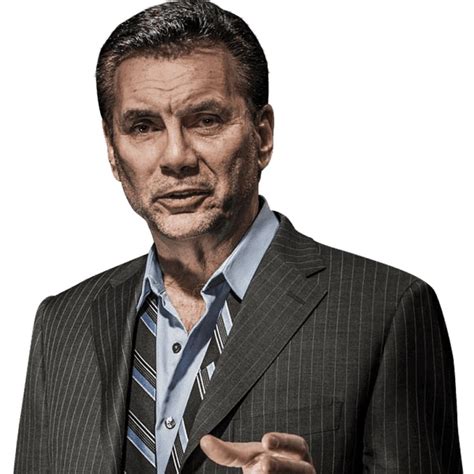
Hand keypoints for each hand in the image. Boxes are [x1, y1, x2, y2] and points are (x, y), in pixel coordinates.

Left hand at [200, 432, 315, 472]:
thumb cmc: (267, 466)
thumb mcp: (250, 456)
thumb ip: (229, 451)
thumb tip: (204, 441)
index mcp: (295, 451)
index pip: (295, 444)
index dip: (282, 442)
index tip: (266, 440)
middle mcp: (304, 468)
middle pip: (298, 468)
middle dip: (281, 466)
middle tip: (264, 465)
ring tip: (262, 472)